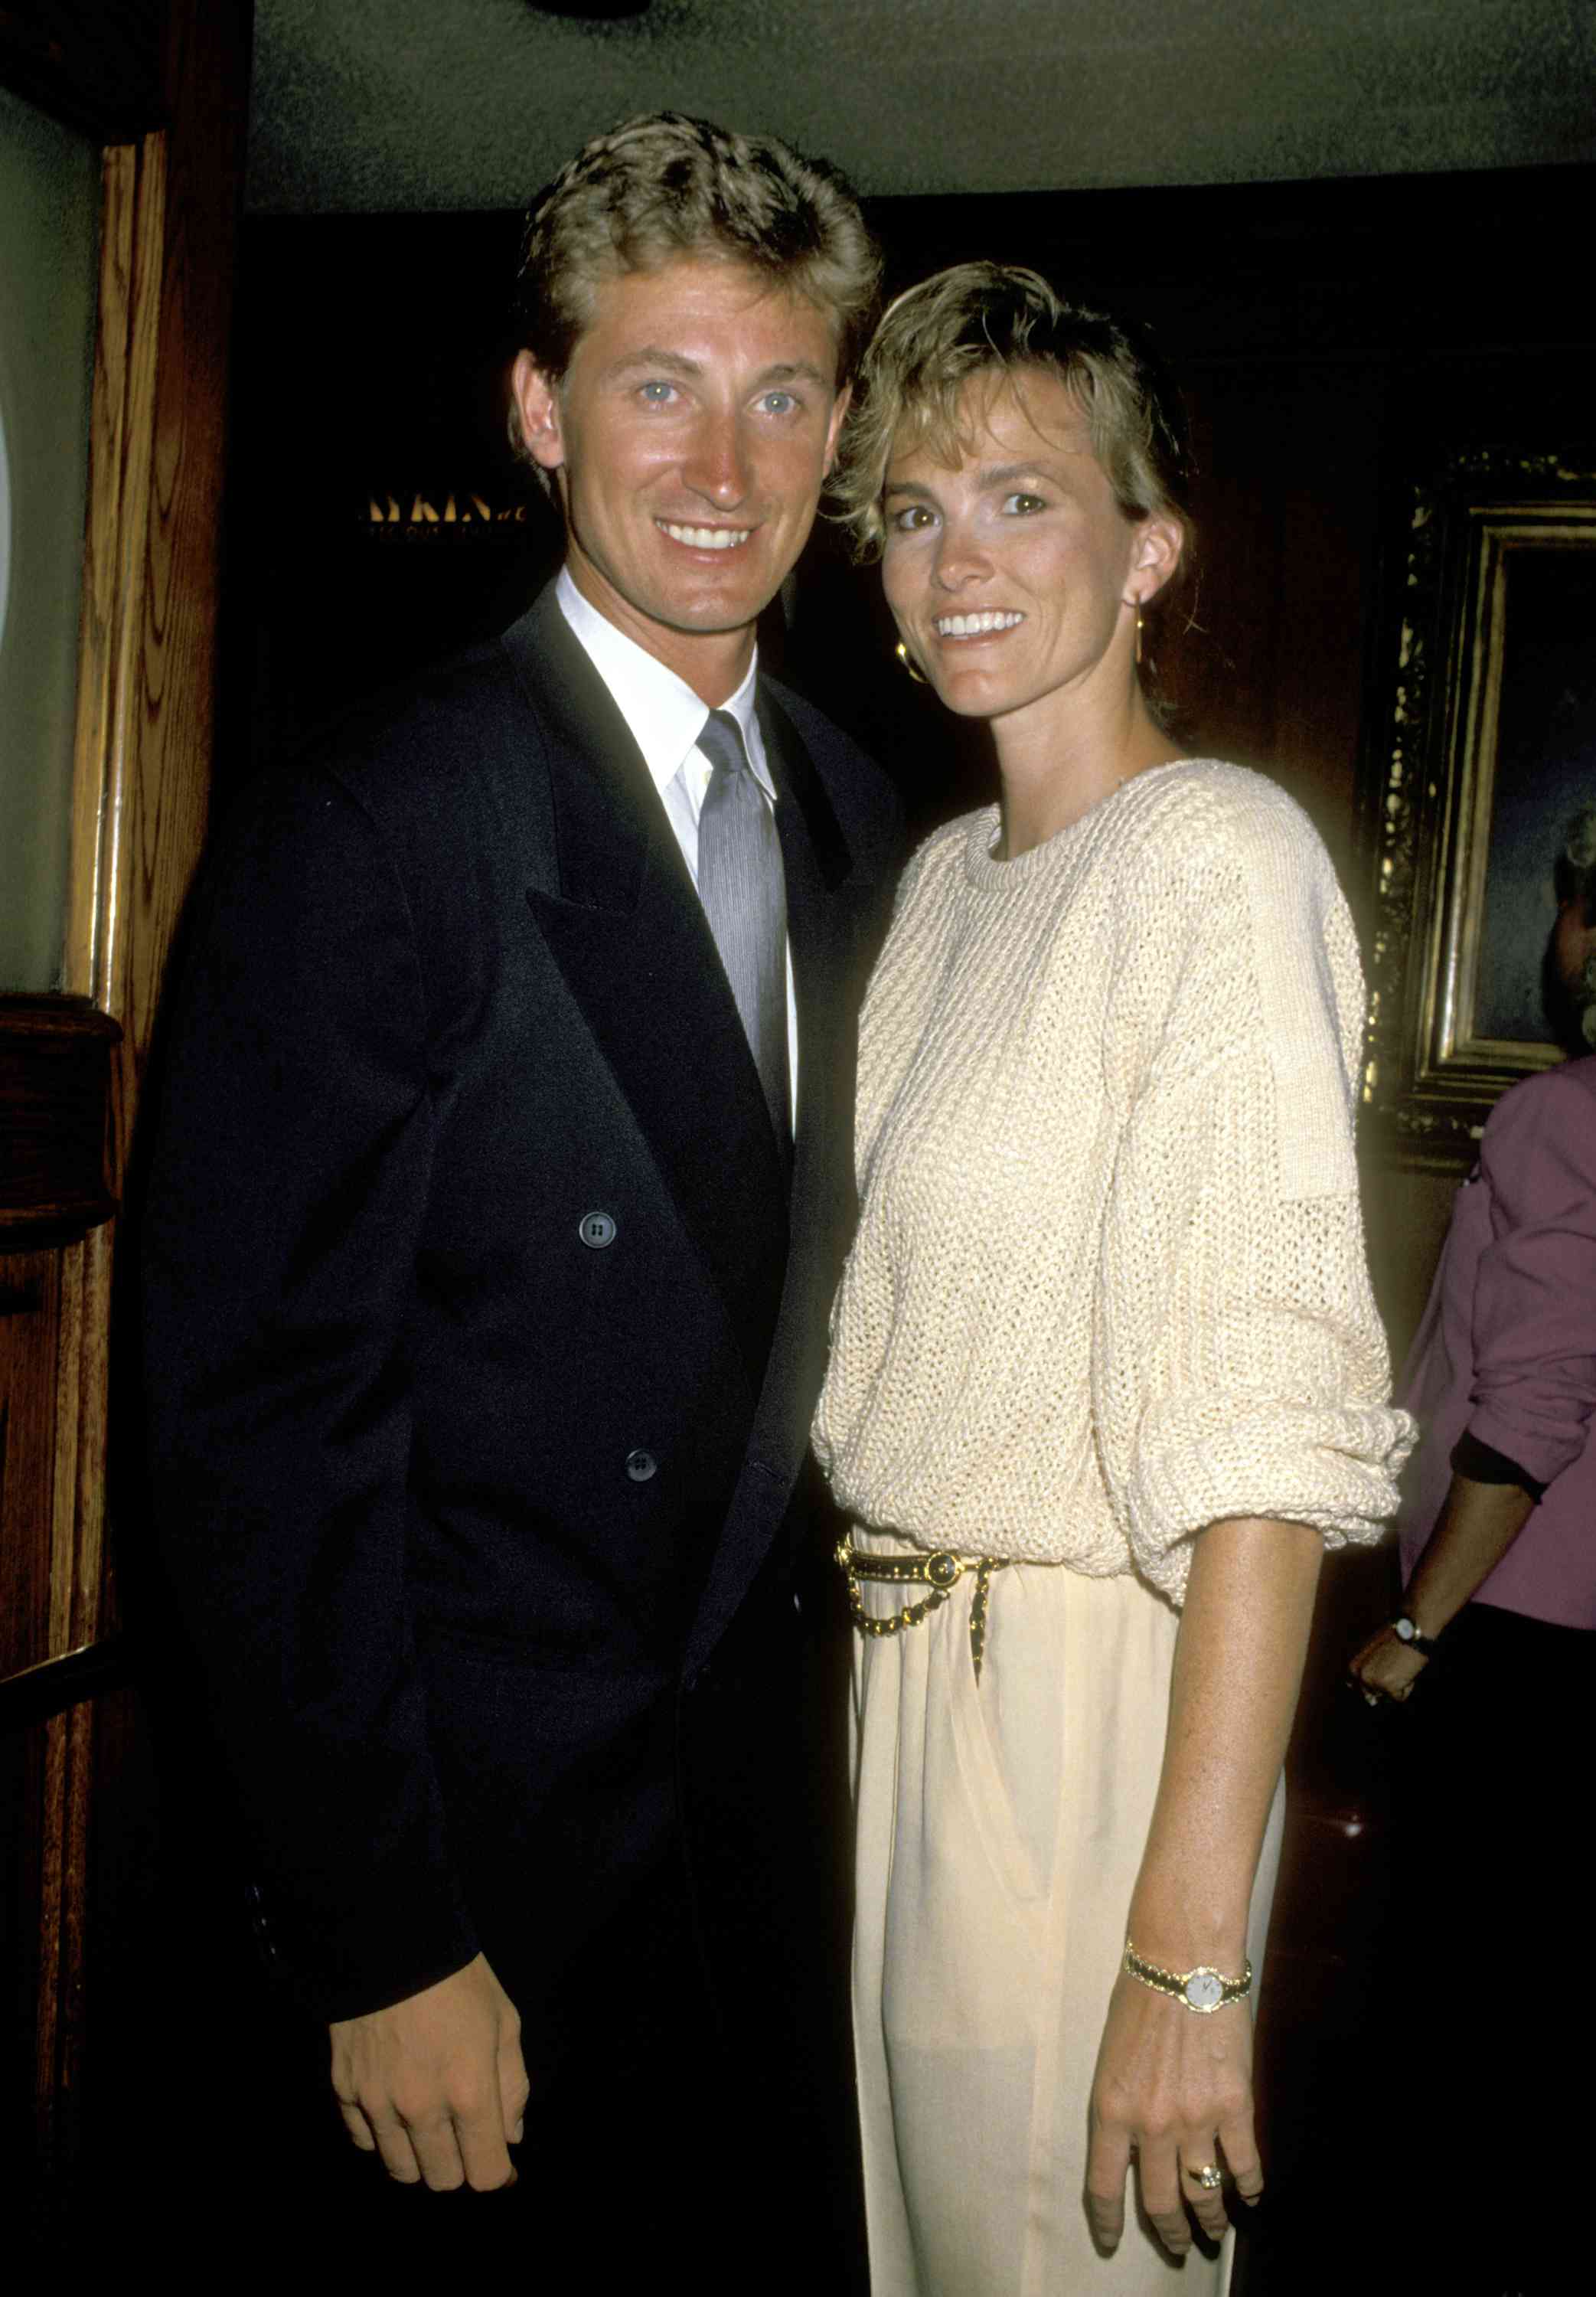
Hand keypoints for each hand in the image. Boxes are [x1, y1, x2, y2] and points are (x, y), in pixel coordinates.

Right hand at [330, 1952, 528, 2189]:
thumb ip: (512, 2085)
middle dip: (459, 2164)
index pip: (485, 2174)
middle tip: (462, 2133)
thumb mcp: (504, 2020)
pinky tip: (394, 2106)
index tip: (498, 2158)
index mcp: (469, 2090)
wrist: (389, 1939)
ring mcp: (378, 2102)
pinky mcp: (346, 2090)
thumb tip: (510, 2137)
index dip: (497, 2172)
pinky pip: (364, 2141)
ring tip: (427, 2121)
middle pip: (442, 2179)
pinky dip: (382, 2135)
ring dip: (419, 2155)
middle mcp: (421, 2107)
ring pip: (400, 2169)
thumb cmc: (458, 1978)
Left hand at [1086, 1968, 1260, 2256]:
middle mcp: (1151, 2126)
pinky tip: (1250, 2194)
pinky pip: (1244, 2164)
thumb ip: (1122, 2104)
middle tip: (1178, 2244)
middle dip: (1170, 2232)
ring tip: (1215, 2231)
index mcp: (1111, 2110)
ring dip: (1211, 2219)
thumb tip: (1136, 2142)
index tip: (1113, 2242)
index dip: (1110, 2223)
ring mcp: (1196, 2120)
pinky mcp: (1235, 2107)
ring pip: (1204, 2192)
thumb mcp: (1111, 2058)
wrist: (1182, 1962)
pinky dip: (1249, 2186)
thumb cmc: (1139, 1996)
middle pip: (1160, 2203)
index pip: (1104, 2186)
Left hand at [1347, 1623, 1428, 1704]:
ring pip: (1389, 1696)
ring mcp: (1373, 1681)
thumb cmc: (1396, 1640)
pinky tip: (1407, 1671)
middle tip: (1396, 1666)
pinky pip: (1400, 1697)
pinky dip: (1407, 1687)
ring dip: (1398, 1686)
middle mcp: (1360, 1675)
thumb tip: (1370, 1701)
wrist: (1410, 1632)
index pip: (1358, 1688)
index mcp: (1354, 1666)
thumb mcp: (1374, 1653)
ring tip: (1402, 1667)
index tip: (1385, 1673)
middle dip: (1387, 1685)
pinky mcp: (1387, 1686)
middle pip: (1375, 1694)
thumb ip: (1369, 1673)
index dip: (1375, 1682)